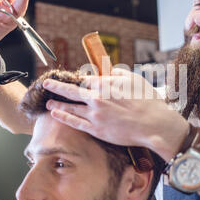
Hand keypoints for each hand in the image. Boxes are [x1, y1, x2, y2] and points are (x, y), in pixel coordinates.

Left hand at [42, 68, 189, 160]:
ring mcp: (94, 114)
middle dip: (57, 86)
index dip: (79, 79)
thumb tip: (109, 71)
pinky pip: (75, 122)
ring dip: (58, 103)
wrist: (153, 124)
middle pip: (71, 90)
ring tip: (48, 101)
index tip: (74, 80)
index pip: (86, 79)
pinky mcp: (96, 129)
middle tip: (47, 84)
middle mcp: (96, 98)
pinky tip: (56, 113)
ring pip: (70, 107)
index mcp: (105, 84)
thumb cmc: (148, 101)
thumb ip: (118, 73)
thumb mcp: (135, 79)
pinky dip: (64, 117)